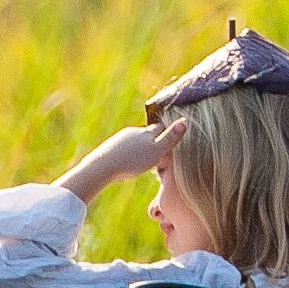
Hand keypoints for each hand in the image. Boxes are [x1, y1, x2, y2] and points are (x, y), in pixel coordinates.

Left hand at [57, 122, 174, 199]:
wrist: (103, 166)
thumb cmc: (132, 161)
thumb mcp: (156, 152)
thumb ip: (170, 138)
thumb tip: (185, 121)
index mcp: (146, 133)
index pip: (161, 127)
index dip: (168, 131)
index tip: (174, 135)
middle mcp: (134, 132)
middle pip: (148, 133)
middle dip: (155, 138)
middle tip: (162, 146)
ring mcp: (121, 139)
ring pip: (135, 140)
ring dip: (142, 146)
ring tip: (146, 157)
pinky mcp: (111, 148)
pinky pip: (124, 149)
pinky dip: (130, 153)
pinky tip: (129, 162)